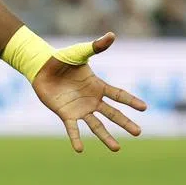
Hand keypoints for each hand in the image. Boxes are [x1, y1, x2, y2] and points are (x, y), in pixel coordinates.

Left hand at [32, 32, 147, 152]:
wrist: (41, 67)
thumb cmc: (61, 59)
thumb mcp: (79, 52)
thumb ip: (95, 47)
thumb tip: (112, 35)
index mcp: (98, 86)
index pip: (118, 95)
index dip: (131, 100)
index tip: (144, 108)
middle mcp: (92, 100)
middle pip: (112, 113)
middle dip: (125, 123)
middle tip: (139, 132)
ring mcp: (80, 108)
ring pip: (96, 125)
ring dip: (106, 137)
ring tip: (117, 149)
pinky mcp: (66, 114)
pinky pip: (72, 128)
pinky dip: (76, 138)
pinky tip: (79, 149)